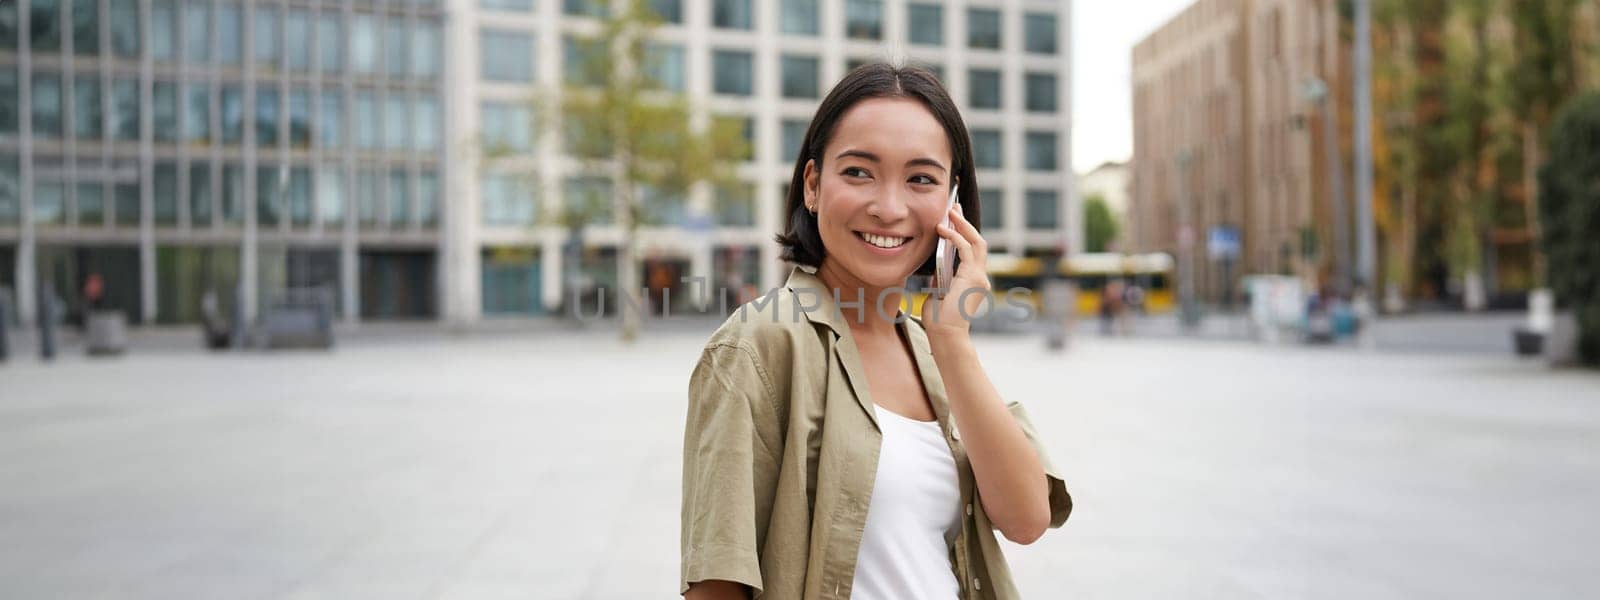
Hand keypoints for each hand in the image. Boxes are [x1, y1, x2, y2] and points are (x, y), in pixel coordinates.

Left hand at [921, 202, 990, 339]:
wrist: (945, 334)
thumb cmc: (939, 319)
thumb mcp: (938, 292)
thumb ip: (941, 277)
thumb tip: (937, 264)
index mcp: (973, 280)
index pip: (972, 250)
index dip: (964, 232)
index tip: (953, 218)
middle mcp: (980, 277)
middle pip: (977, 242)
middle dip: (965, 222)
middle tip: (954, 207)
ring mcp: (979, 277)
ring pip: (976, 242)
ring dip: (962, 225)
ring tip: (950, 212)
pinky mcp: (973, 278)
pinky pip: (965, 250)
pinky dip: (955, 238)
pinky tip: (942, 230)